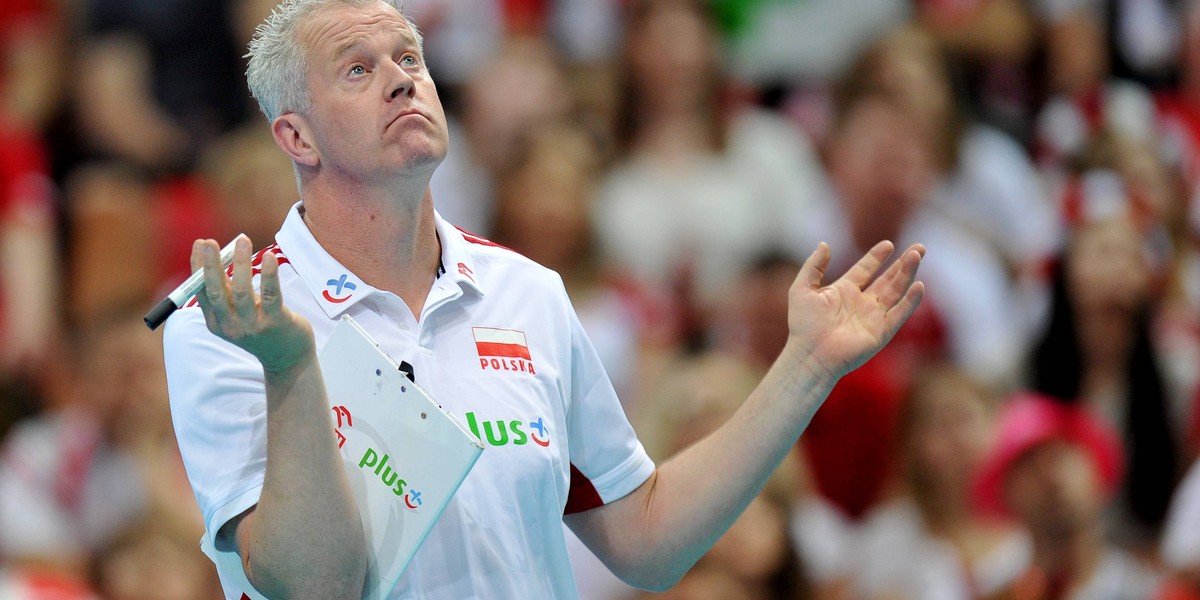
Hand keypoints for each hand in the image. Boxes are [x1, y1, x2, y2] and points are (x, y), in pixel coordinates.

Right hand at [191, 235, 314, 372]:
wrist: (287, 358)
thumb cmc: (260, 328)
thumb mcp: (237, 313)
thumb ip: (227, 290)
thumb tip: (219, 256)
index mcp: (216, 321)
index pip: (201, 291)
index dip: (198, 266)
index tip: (200, 243)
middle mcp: (230, 325)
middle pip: (216, 291)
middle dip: (211, 265)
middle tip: (210, 242)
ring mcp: (252, 325)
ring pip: (242, 291)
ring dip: (241, 263)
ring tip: (242, 240)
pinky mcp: (275, 322)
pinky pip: (271, 294)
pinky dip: (269, 274)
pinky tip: (269, 257)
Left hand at [786, 241, 924, 380]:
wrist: (811, 354)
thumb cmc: (803, 325)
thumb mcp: (802, 288)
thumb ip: (813, 265)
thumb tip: (824, 244)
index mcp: (844, 291)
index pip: (865, 269)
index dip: (876, 257)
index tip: (887, 244)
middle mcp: (861, 303)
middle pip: (887, 279)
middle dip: (902, 263)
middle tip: (918, 247)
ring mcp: (873, 317)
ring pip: (896, 291)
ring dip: (907, 273)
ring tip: (916, 255)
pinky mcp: (881, 332)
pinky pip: (899, 314)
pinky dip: (910, 301)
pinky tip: (919, 285)